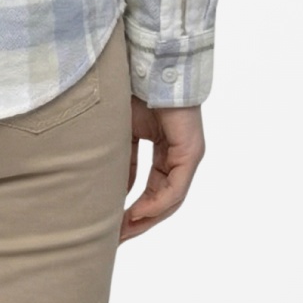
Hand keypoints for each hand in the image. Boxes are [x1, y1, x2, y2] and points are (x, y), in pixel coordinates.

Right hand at [119, 95, 205, 241]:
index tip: (111, 223)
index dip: (130, 206)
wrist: (149, 64)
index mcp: (162, 147)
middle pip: (160, 199)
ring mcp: (187, 155)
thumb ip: (123, 161)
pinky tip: (137, 213)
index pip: (149, 186)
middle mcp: (177, 154)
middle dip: (137, 220)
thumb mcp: (123, 132)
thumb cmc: (134, 90)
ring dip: (146, 218)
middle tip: (115, 238)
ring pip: (169, 199)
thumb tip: (115, 191)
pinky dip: (156, 204)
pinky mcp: (191, 153)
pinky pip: (175, 189)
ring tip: (122, 232)